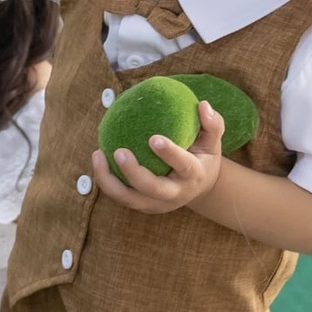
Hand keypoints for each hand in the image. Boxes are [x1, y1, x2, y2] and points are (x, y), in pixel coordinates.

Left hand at [92, 99, 224, 213]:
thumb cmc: (203, 157)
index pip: (183, 166)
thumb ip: (213, 124)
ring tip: (98, 154)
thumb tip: (202, 104)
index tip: (153, 138)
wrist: (200, 188)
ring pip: (129, 199)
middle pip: (152, 189)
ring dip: (110, 180)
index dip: (169, 154)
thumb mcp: (213, 142)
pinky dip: (106, 181)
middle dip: (134, 173)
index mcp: (194, 175)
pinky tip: (98, 158)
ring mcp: (156, 204)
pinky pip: (120, 196)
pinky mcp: (142, 206)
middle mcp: (175, 194)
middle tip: (119, 151)